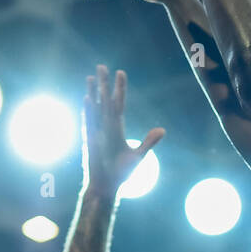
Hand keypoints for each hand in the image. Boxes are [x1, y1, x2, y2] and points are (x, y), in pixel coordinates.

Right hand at [83, 65, 164, 197]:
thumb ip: (149, 142)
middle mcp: (106, 126)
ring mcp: (97, 132)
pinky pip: (90, 122)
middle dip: (104, 84)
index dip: (120, 89)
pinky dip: (89, 110)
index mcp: (117, 128)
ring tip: (90, 76)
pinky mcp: (91, 140)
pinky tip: (88, 97)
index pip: (119, 104)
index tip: (121, 72)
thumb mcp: (139, 155)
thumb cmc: (121, 172)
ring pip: (96, 107)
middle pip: (105, 100)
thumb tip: (162, 130)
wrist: (108, 185)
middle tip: (101, 66)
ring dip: (93, 92)